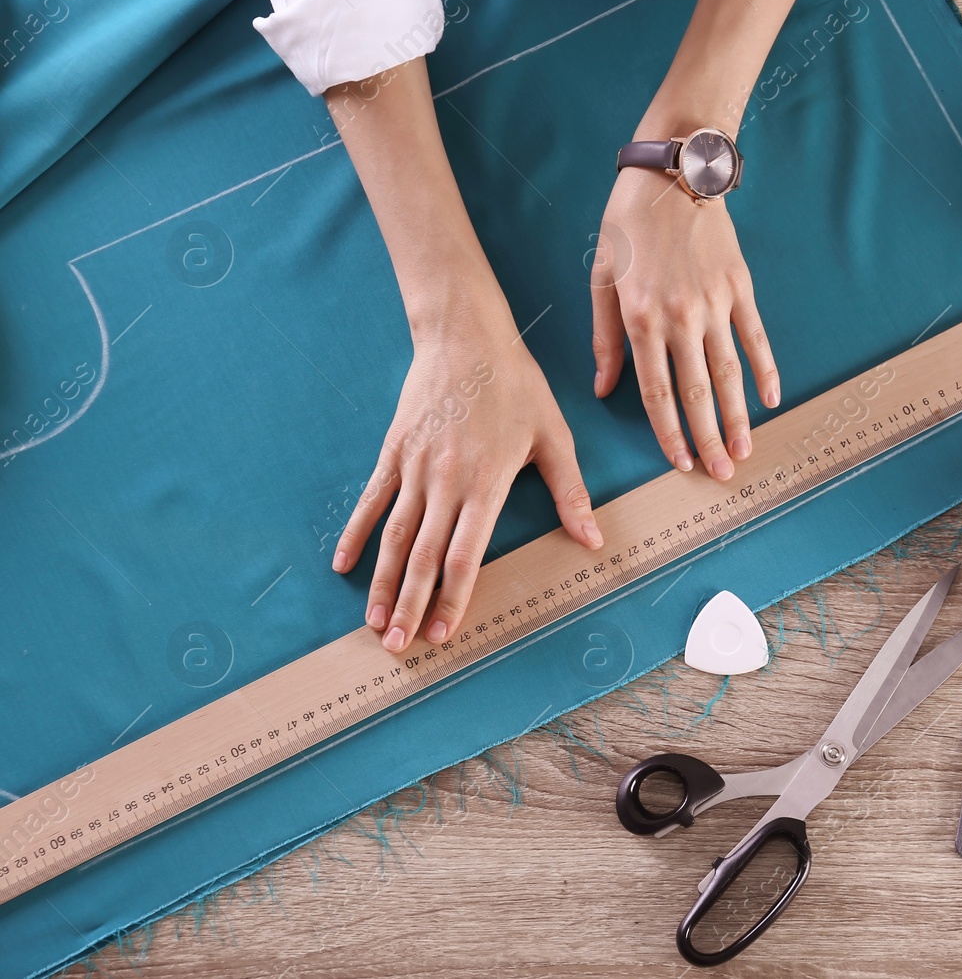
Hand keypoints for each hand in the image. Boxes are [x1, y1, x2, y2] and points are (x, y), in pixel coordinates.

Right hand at [332, 297, 602, 652]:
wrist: (466, 336)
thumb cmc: (516, 386)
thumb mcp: (554, 437)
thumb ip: (570, 492)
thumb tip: (593, 539)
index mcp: (486, 483)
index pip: (465, 555)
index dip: (452, 598)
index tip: (443, 633)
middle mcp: (445, 482)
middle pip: (424, 556)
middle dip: (411, 605)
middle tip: (400, 647)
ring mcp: (414, 467)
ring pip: (394, 536)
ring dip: (383, 583)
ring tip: (375, 623)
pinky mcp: (394, 451)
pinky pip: (371, 500)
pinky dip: (357, 534)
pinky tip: (345, 566)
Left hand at [591, 167, 779, 480]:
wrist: (674, 173)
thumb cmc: (628, 225)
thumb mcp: (602, 278)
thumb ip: (604, 337)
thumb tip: (604, 388)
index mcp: (641, 317)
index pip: (656, 390)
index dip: (669, 432)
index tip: (680, 463)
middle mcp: (681, 316)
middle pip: (697, 392)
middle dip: (709, 439)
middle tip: (722, 475)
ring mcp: (716, 303)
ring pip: (730, 373)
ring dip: (738, 417)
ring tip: (745, 452)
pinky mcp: (741, 288)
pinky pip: (756, 338)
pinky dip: (766, 371)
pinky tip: (770, 400)